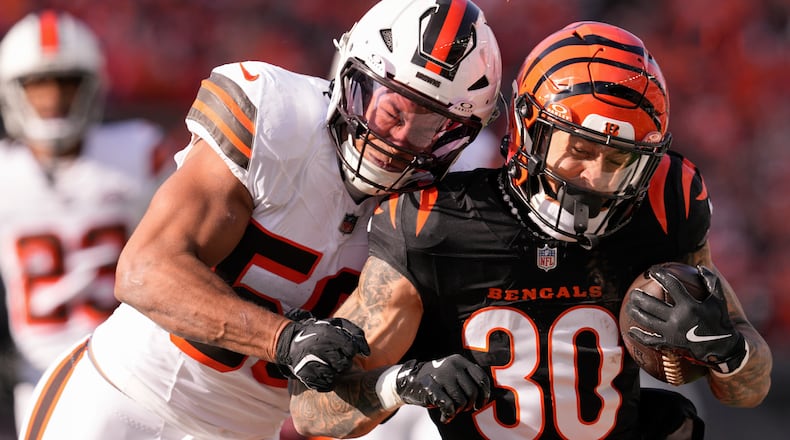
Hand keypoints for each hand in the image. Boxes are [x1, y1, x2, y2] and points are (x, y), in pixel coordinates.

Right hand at [276, 312, 369, 391]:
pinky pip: (326, 385)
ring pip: (335, 376)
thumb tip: (367, 352)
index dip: (350, 351)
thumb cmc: (320, 334)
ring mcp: (313, 363)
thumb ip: (356, 333)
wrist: (291, 342)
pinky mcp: (307, 376)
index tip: (343, 349)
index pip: (351, 349)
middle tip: (334, 357)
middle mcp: (320, 349)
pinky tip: (322, 373)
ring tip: (327, 364)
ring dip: (334, 372)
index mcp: (329, 334)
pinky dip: (327, 382)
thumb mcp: (337, 325)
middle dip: (342, 362)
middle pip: (344, 365)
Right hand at [396, 354, 490, 422]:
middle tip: (463, 408)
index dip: (484, 394)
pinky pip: (449, 406)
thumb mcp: (454, 373)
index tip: (480, 404)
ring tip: (452, 411)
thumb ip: (468, 379)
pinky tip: (445, 417)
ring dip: (458, 411)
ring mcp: (441, 375)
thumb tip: (486, 395)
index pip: (481, 378)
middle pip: (472, 392)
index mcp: (460, 361)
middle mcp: (452, 365)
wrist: (409, 381)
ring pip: (461, 401)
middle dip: (470, 405)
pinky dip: (449, 415)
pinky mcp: (431, 387)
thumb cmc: (437, 381)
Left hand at [624, 265, 747, 373]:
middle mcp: (678, 318)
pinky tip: (630, 330)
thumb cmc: (719, 320)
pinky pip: (650, 340)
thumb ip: (711, 281)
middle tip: (634, 292)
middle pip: (651, 304)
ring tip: (630, 304)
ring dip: (635, 311)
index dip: (659, 275)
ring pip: (646, 320)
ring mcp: (672, 332)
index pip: (670, 285)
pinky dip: (638, 335)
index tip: (652, 270)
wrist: (723, 348)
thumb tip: (699, 267)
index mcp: (690, 305)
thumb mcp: (719, 299)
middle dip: (639, 296)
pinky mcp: (670, 343)